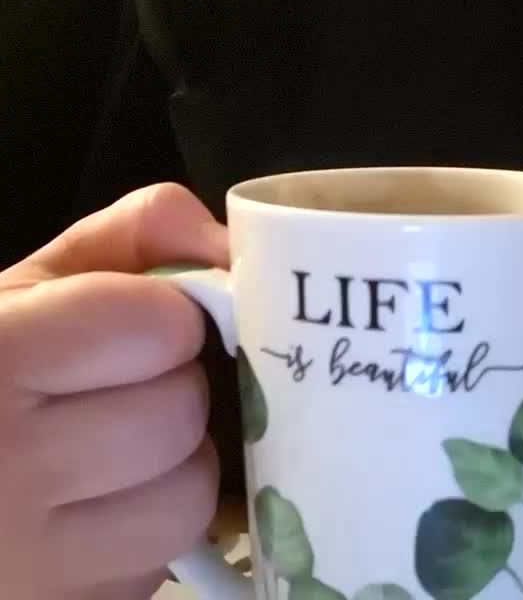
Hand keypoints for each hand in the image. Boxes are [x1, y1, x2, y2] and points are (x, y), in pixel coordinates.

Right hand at [0, 182, 228, 598]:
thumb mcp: (33, 284)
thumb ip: (132, 234)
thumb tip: (225, 243)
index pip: (159, 326)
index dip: (164, 315)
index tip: (134, 323)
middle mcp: (8, 466)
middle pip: (179, 413)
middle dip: (171, 387)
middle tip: (122, 387)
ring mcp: (32, 564)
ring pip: (189, 496)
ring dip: (174, 464)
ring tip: (117, 450)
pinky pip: (159, 564)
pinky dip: (148, 532)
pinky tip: (95, 510)